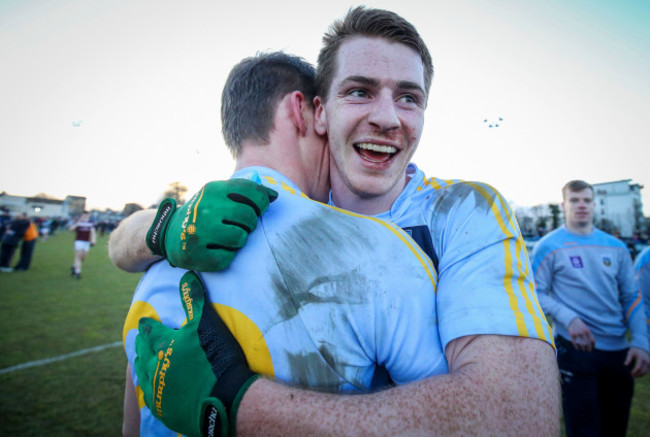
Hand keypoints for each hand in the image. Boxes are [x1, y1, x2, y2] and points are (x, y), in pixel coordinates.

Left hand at [134, 271, 257, 436]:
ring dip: (143, 364)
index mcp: (164, 344)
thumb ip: (194, 301)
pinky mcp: (163, 408)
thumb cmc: (217, 358)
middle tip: (140, 340)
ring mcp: (157, 389)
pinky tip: (151, 387)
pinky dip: (148, 387)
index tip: (144, 322)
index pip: (150, 331)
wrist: (224, 398)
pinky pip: (149, 396)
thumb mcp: (208, 324)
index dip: (148, 326)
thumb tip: (186, 275)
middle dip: (142, 344)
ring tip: (142, 361)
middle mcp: (155, 366)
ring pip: (143, 373)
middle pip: (143, 352)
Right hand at [146, 179, 277, 270]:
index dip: (262, 203)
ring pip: (240, 238)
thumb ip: (247, 192)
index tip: (258, 209)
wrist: (169, 232)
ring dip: (238, 240)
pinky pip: (227, 258)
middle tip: (239, 225)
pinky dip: (226, 256)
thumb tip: (275, 196)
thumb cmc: (205, 212)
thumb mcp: (220, 195)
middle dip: (249, 224)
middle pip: (249, 218)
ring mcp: (199, 232)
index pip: (252, 192)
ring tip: (226, 237)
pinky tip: (215, 249)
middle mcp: (205, 209)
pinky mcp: (196, 255)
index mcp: (213, 190)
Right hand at [567, 317, 594, 351]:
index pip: (592, 341)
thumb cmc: (581, 326)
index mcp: (588, 331)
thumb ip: (589, 335)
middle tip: (588, 351)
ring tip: (583, 350)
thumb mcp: (586, 328)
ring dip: (583, 349)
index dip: (593, 346)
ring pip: (581, 344)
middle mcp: (583, 332)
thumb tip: (592, 344)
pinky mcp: (572, 335)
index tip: (592, 348)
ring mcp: (577, 334)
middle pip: (587, 344)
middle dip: (589, 349)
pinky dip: (577, 347)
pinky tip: (578, 349)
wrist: (572, 320)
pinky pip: (574, 343)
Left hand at [625, 347, 649, 376]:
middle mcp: (646, 361)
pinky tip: (638, 374)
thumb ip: (628, 359)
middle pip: (642, 371)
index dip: (634, 372)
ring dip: (640, 375)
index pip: (638, 368)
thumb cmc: (635, 351)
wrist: (642, 348)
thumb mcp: (630, 353)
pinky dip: (643, 373)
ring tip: (635, 375)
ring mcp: (649, 363)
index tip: (631, 373)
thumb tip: (625, 365)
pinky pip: (648, 371)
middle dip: (637, 374)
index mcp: (641, 358)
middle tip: (632, 375)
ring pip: (646, 372)